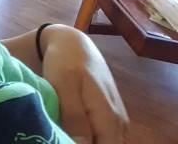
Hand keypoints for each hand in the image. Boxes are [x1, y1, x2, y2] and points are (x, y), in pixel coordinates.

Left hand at [40, 25, 128, 142]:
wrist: (73, 44)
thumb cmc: (66, 63)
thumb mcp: (63, 86)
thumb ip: (74, 118)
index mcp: (110, 119)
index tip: (60, 140)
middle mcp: (120, 124)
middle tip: (58, 136)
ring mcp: (118, 121)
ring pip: (104, 142)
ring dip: (85, 140)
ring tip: (63, 130)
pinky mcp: (111, 117)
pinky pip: (103, 137)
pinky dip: (90, 136)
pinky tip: (70, 130)